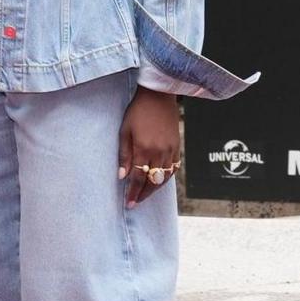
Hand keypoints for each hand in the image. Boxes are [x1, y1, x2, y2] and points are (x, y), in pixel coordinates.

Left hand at [117, 89, 182, 206]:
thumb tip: (122, 176)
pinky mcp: (177, 146)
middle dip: (144, 194)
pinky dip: (166, 177)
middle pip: (152, 182)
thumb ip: (124, 155)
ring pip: (165, 177)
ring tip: (146, 194)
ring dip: (155, 188)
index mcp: (144, 149)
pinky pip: (174, 168)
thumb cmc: (137, 112)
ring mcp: (170, 150)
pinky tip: (159, 180)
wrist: (159, 97)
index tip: (129, 203)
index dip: (133, 193)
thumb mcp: (124, 131)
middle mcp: (159, 153)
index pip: (138, 178)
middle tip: (136, 202)